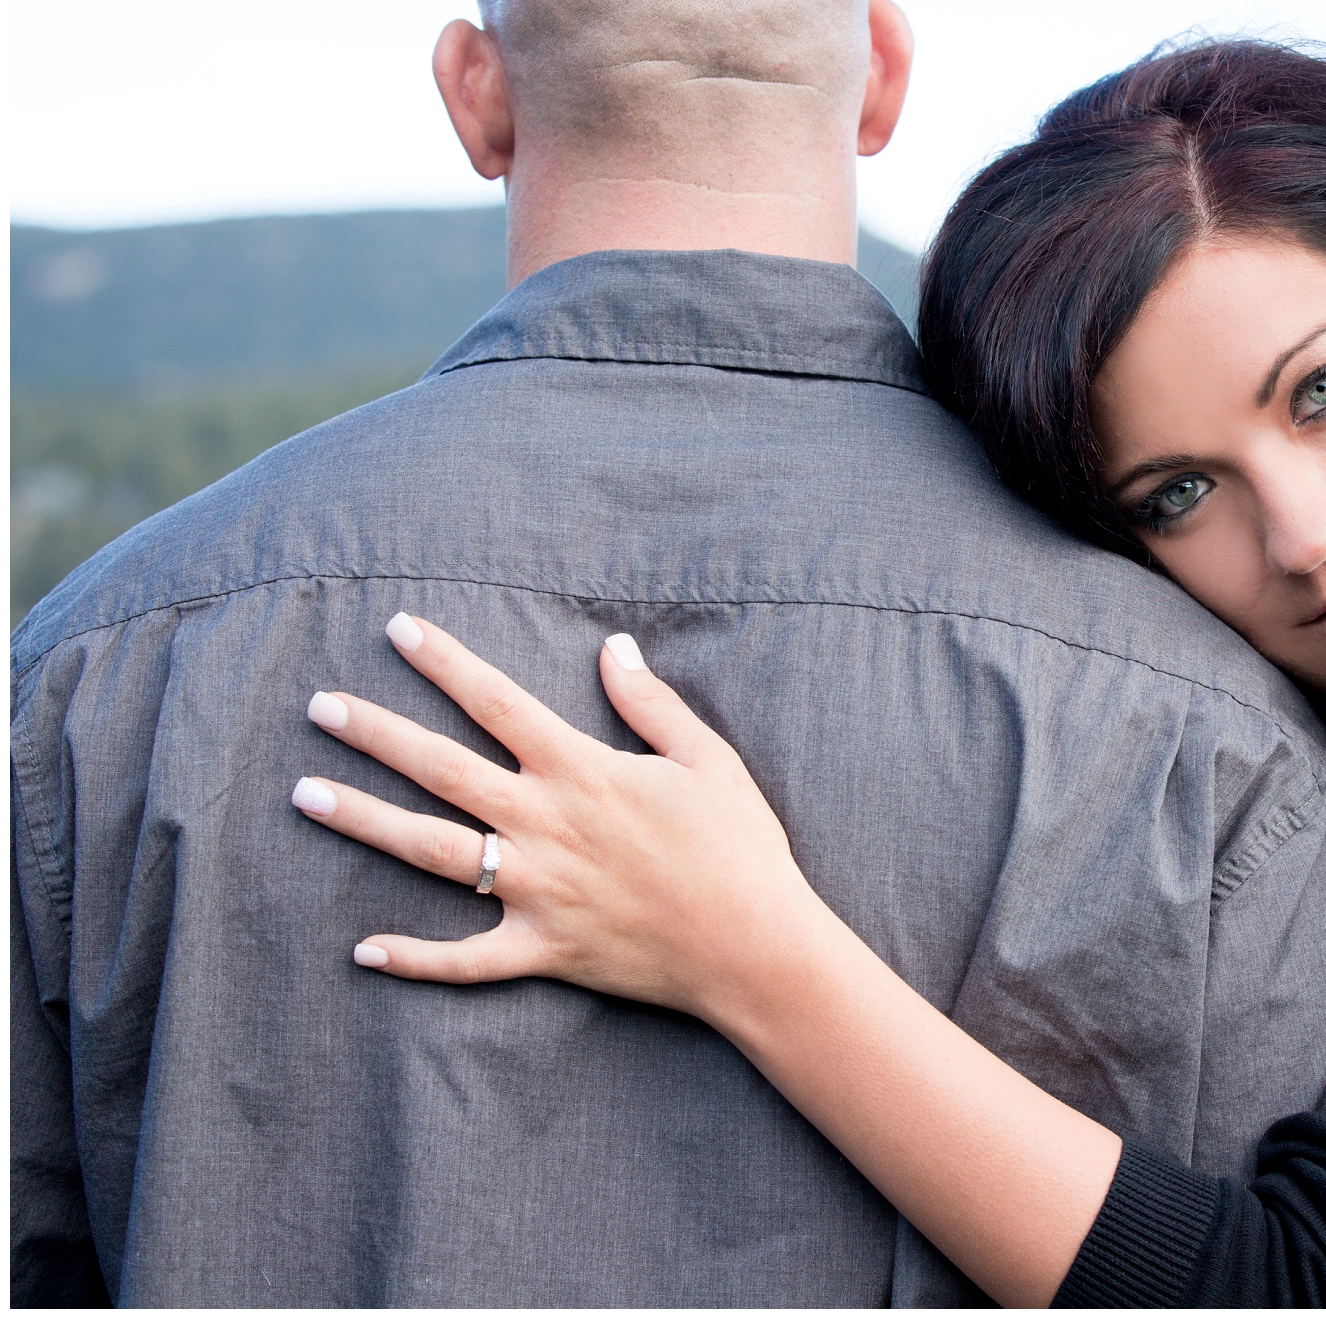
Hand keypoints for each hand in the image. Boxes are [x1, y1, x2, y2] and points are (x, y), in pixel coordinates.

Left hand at [293, 613, 821, 1023]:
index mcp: (582, 771)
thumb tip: (612, 647)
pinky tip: (362, 949)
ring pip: (431, 852)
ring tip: (306, 795)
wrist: (755, 946)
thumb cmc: (740, 847)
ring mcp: (535, 891)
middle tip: (319, 706)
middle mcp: (545, 825)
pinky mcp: (542, 949)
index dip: (445, 662)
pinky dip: (414, 958)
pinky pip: (465, 959)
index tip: (398, 630)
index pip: (497, 702)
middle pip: (441, 769)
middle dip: (375, 733)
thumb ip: (650, 703)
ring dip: (365, 821)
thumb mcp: (707, 759)